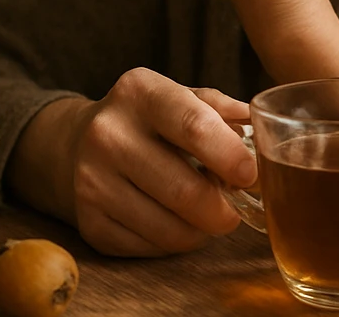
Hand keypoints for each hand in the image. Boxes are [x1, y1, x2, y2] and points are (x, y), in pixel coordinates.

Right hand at [10, 69, 254, 256]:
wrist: (76, 144)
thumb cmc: (149, 121)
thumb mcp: (181, 97)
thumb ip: (223, 111)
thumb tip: (262, 132)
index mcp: (139, 92)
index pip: (195, 127)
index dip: (231, 157)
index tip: (251, 175)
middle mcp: (108, 134)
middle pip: (185, 190)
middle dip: (223, 210)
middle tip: (235, 210)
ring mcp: (92, 181)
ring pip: (170, 228)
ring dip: (202, 230)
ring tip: (206, 215)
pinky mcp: (90, 223)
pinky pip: (151, 247)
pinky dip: (175, 241)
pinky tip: (175, 221)